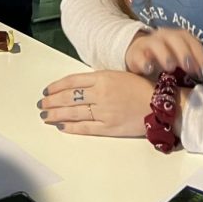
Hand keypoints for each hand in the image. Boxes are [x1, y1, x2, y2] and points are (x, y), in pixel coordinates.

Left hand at [39, 70, 154, 136]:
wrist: (160, 104)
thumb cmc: (142, 87)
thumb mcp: (119, 75)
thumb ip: (99, 79)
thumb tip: (78, 86)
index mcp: (103, 77)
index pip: (72, 81)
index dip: (56, 86)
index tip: (47, 90)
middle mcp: (101, 93)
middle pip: (69, 97)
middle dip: (52, 101)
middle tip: (42, 105)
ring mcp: (104, 111)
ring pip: (74, 112)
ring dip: (56, 114)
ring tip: (46, 116)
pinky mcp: (109, 127)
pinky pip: (85, 127)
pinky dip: (71, 127)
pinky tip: (61, 126)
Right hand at [125, 27, 202, 78]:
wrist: (139, 53)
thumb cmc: (168, 56)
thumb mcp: (186, 58)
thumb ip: (202, 61)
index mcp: (179, 36)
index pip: (191, 41)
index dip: (199, 55)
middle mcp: (164, 36)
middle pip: (174, 38)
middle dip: (183, 52)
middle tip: (189, 68)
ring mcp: (148, 44)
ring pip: (156, 44)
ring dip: (164, 54)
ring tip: (170, 67)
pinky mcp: (135, 54)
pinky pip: (138, 55)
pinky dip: (143, 61)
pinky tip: (149, 69)